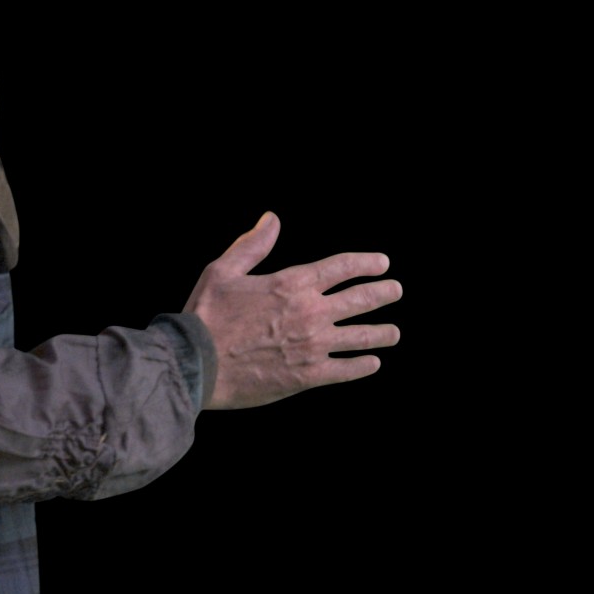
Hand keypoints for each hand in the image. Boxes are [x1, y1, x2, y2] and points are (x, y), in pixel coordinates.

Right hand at [187, 213, 399, 411]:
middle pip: (360, 299)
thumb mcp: (223, 270)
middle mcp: (310, 312)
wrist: (196, 363)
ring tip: (393, 332)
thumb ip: (253, 244)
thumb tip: (271, 218)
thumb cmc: (207, 315)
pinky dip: (363, 366)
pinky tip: (372, 363)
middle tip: (396, 290)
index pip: (341, 267)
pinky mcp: (308, 376)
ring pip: (361, 337)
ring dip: (382, 333)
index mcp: (292, 284)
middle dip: (383, 293)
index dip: (366, 263)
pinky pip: (346, 370)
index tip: (382, 263)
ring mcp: (313, 345)